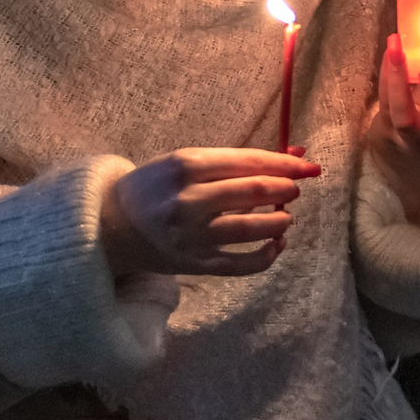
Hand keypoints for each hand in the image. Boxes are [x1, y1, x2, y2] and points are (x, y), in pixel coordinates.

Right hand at [98, 147, 320, 278]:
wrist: (111, 227)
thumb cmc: (153, 187)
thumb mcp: (184, 162)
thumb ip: (234, 161)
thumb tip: (294, 154)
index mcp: (184, 166)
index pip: (248, 162)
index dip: (285, 163)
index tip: (308, 164)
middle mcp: (188, 201)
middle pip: (254, 192)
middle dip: (285, 188)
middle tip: (294, 188)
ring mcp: (192, 236)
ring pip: (252, 229)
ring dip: (279, 221)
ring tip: (285, 217)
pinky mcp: (195, 264)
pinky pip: (241, 265)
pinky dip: (266, 256)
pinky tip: (276, 245)